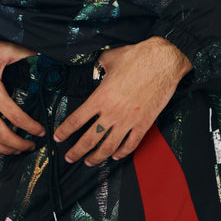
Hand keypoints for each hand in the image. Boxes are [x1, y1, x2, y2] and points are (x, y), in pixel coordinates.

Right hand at [0, 39, 44, 153]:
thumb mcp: (2, 49)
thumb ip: (23, 54)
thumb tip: (41, 56)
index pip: (16, 117)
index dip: (31, 127)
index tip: (41, 131)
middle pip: (2, 135)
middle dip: (19, 144)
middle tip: (31, 145)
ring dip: (3, 149)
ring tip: (16, 150)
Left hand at [53, 37, 192, 165]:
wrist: (162, 62)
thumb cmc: (136, 57)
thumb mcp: (109, 58)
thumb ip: (98, 67)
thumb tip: (95, 69)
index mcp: (101, 97)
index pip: (77, 120)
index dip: (65, 131)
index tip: (58, 138)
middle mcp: (112, 112)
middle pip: (89, 139)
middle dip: (76, 151)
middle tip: (69, 157)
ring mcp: (129, 120)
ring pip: (108, 147)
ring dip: (96, 157)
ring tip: (89, 162)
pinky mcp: (144, 124)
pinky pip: (131, 144)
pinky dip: (122, 153)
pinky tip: (115, 156)